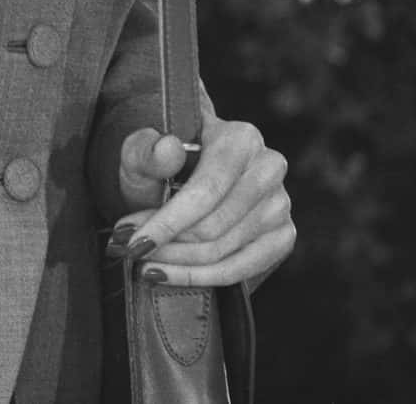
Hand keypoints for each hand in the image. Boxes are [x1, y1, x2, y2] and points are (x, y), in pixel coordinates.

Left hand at [110, 118, 294, 289]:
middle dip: (167, 244)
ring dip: (177, 263)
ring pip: (223, 251)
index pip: (206, 191)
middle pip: (214, 226)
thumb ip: (146, 150)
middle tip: (131, 251)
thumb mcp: (141, 155)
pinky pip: (241, 269)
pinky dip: (200, 278)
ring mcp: (280, 203)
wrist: (186, 184)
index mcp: (241, 137)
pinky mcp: (283, 235)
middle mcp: (269, 167)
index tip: (131, 241)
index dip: (168, 222)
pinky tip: (169, 275)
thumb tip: (167, 150)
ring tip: (144, 262)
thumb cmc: (162, 168)